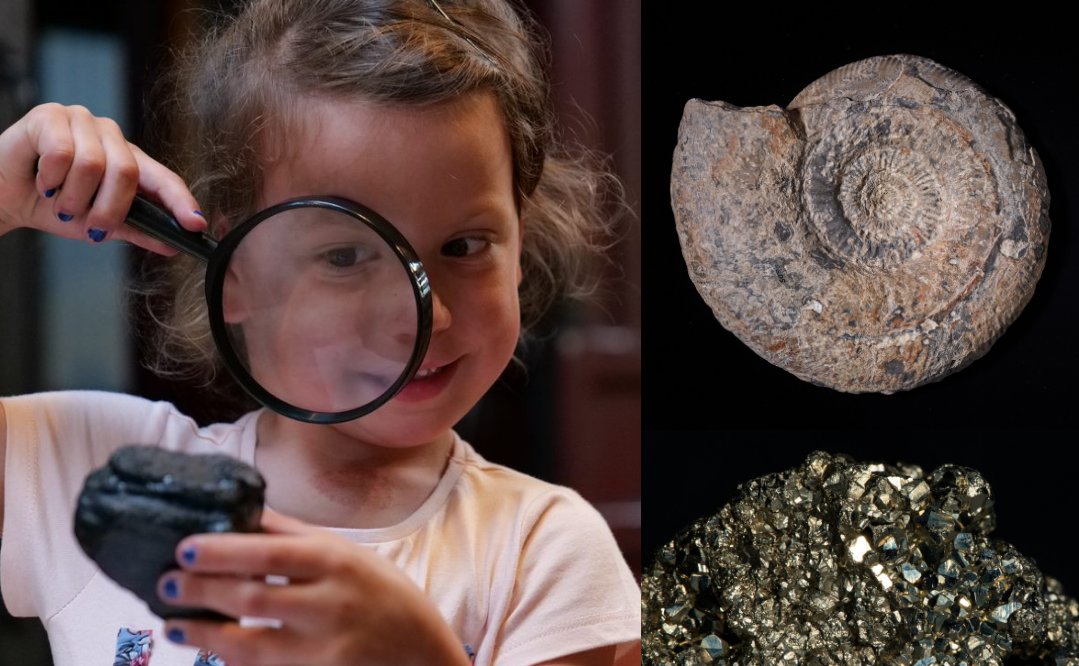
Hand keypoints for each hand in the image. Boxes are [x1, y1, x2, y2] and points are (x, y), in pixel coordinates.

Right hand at [0, 102, 204, 252]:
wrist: (2, 198)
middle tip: (89, 226)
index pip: (163, 178)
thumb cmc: (50, 205)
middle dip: (107, 209)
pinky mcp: (49, 115)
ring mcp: (81, 120)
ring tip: (59, 203)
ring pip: (92, 164)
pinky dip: (50, 178)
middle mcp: (109, 135)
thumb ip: (135, 230)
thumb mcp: (97, 225)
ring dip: (73, 197)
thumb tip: (171, 246)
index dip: (181, 201)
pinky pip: (62, 152)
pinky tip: (42, 181)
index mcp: (127, 159)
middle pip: (126, 172)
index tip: (195, 225)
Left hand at [157, 510, 470, 665]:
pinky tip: (209, 648)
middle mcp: (330, 604)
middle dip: (199, 591)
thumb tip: (241, 511)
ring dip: (204, 633)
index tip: (183, 547)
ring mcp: (323, 648)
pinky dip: (230, 660)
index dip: (222, 552)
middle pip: (252, 598)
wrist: (421, 652)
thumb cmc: (382, 593)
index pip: (270, 554)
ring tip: (174, 623)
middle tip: (163, 583)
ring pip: (249, 644)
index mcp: (336, 561)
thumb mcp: (346, 552)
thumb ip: (294, 534)